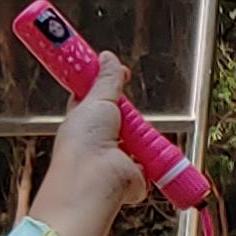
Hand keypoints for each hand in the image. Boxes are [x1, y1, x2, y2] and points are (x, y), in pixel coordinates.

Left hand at [29, 54, 146, 235]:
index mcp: (84, 120)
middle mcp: (99, 140)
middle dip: (130, 115)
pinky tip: (146, 158)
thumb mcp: (96, 99)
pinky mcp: (134, 176)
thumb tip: (106, 57)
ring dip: (141, 138)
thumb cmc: (83, 143)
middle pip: (124, 118)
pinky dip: (152, 162)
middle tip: (129, 113)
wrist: (95, 179)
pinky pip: (151, 164)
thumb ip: (106, 79)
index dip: (109, 86)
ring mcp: (117, 159)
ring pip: (140, 140)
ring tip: (136, 136)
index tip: (121, 74)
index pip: (97, 98)